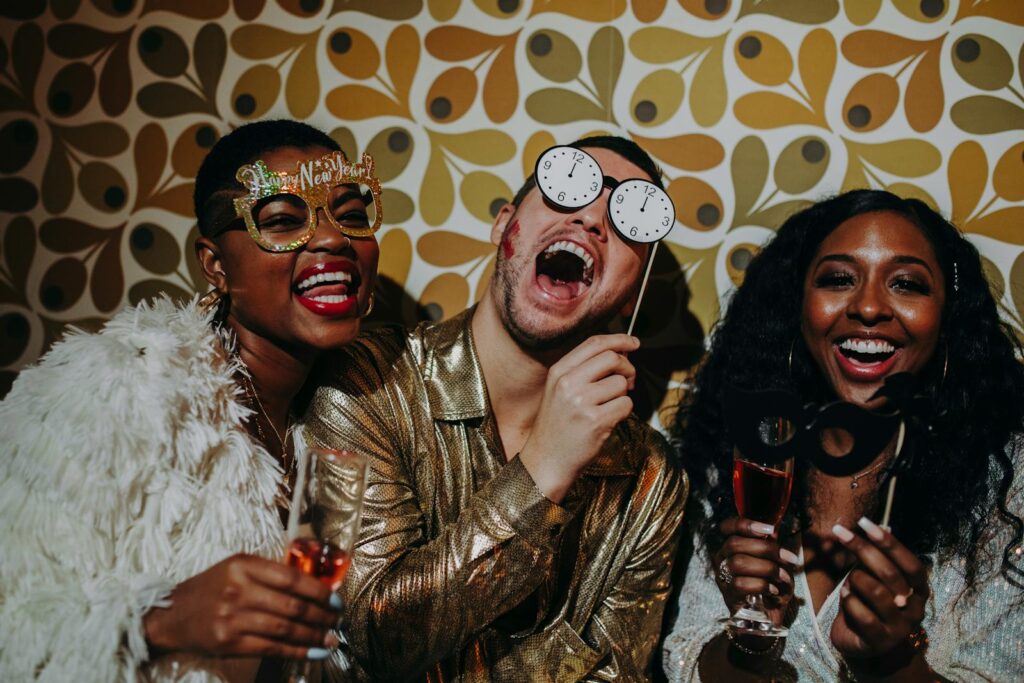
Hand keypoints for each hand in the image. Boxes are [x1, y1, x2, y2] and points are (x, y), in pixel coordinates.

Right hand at [143, 553, 341, 659]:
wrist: (170, 615)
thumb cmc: (210, 589)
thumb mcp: (236, 569)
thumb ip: (270, 574)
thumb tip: (316, 588)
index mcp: (243, 565)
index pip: (292, 578)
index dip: (319, 591)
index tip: (336, 600)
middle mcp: (238, 589)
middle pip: (291, 605)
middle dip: (321, 616)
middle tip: (338, 622)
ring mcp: (232, 617)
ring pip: (284, 628)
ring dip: (313, 636)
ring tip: (330, 640)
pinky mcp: (228, 642)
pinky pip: (270, 647)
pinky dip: (295, 651)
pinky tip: (312, 652)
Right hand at [519, 334, 638, 501]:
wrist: (546, 460)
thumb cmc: (557, 425)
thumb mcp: (559, 390)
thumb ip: (584, 370)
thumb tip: (620, 353)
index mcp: (559, 371)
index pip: (594, 343)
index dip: (619, 340)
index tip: (633, 343)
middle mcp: (568, 383)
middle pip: (612, 358)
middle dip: (628, 368)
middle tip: (628, 381)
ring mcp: (582, 402)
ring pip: (621, 383)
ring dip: (622, 395)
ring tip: (608, 408)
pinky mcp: (596, 421)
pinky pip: (626, 405)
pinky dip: (624, 412)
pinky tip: (608, 421)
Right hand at [713, 516, 798, 625]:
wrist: (768, 621)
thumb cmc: (772, 588)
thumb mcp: (778, 565)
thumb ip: (773, 548)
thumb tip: (773, 531)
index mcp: (732, 548)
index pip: (727, 527)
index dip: (745, 524)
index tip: (769, 529)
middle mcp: (722, 560)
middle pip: (734, 543)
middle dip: (765, 548)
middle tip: (788, 558)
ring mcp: (723, 578)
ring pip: (738, 562)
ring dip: (767, 568)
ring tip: (782, 577)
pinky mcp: (728, 596)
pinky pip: (741, 584)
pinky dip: (763, 585)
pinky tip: (773, 591)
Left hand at [830, 518, 927, 660]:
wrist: (866, 645)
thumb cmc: (870, 604)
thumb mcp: (875, 579)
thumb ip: (878, 558)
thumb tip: (880, 526)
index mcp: (919, 590)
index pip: (910, 563)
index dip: (889, 542)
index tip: (865, 522)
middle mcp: (914, 608)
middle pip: (890, 574)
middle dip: (862, 550)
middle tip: (840, 533)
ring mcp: (900, 627)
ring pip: (875, 592)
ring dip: (854, 580)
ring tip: (848, 583)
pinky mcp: (881, 640)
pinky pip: (862, 614)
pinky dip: (849, 601)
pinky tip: (846, 597)